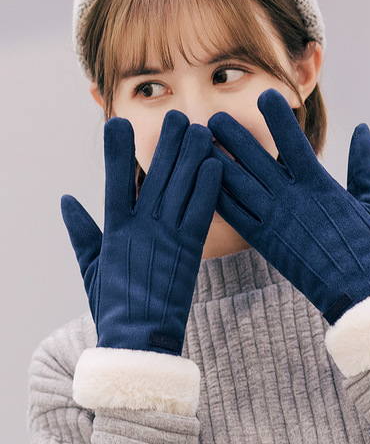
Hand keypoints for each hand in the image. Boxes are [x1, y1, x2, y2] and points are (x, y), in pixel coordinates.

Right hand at [61, 112, 221, 353]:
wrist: (138, 340)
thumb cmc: (113, 303)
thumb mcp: (89, 265)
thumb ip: (80, 231)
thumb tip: (66, 200)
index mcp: (114, 229)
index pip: (113, 181)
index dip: (116, 151)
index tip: (119, 122)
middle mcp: (141, 227)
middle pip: (155, 177)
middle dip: (167, 145)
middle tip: (177, 117)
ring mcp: (166, 237)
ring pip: (180, 189)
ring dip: (191, 158)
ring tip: (201, 130)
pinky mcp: (189, 251)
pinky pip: (200, 213)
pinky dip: (208, 189)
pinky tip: (216, 165)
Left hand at [208, 89, 369, 324]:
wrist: (361, 293)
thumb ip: (365, 163)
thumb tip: (364, 129)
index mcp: (319, 184)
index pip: (294, 142)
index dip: (277, 117)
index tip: (263, 96)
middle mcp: (292, 198)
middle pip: (255, 160)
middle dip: (233, 136)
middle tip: (213, 116)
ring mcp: (275, 220)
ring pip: (239, 184)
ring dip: (217, 161)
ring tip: (200, 143)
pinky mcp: (264, 242)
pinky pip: (235, 216)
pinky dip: (217, 198)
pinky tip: (201, 183)